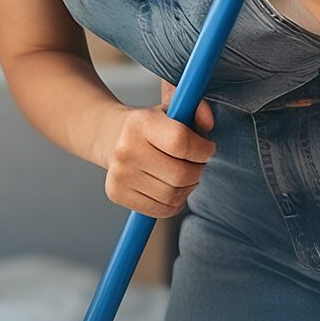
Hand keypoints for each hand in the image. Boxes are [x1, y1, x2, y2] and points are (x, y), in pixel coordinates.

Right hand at [96, 92, 214, 217]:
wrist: (110, 136)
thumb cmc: (147, 126)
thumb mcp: (170, 111)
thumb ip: (194, 111)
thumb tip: (208, 119)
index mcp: (139, 123)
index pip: (180, 141)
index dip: (202, 149)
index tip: (207, 148)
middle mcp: (125, 149)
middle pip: (180, 174)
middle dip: (197, 170)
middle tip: (196, 163)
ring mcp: (119, 173)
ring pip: (174, 195)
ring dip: (187, 187)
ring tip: (182, 174)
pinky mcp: (116, 192)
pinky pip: (162, 209)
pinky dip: (174, 202)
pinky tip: (169, 187)